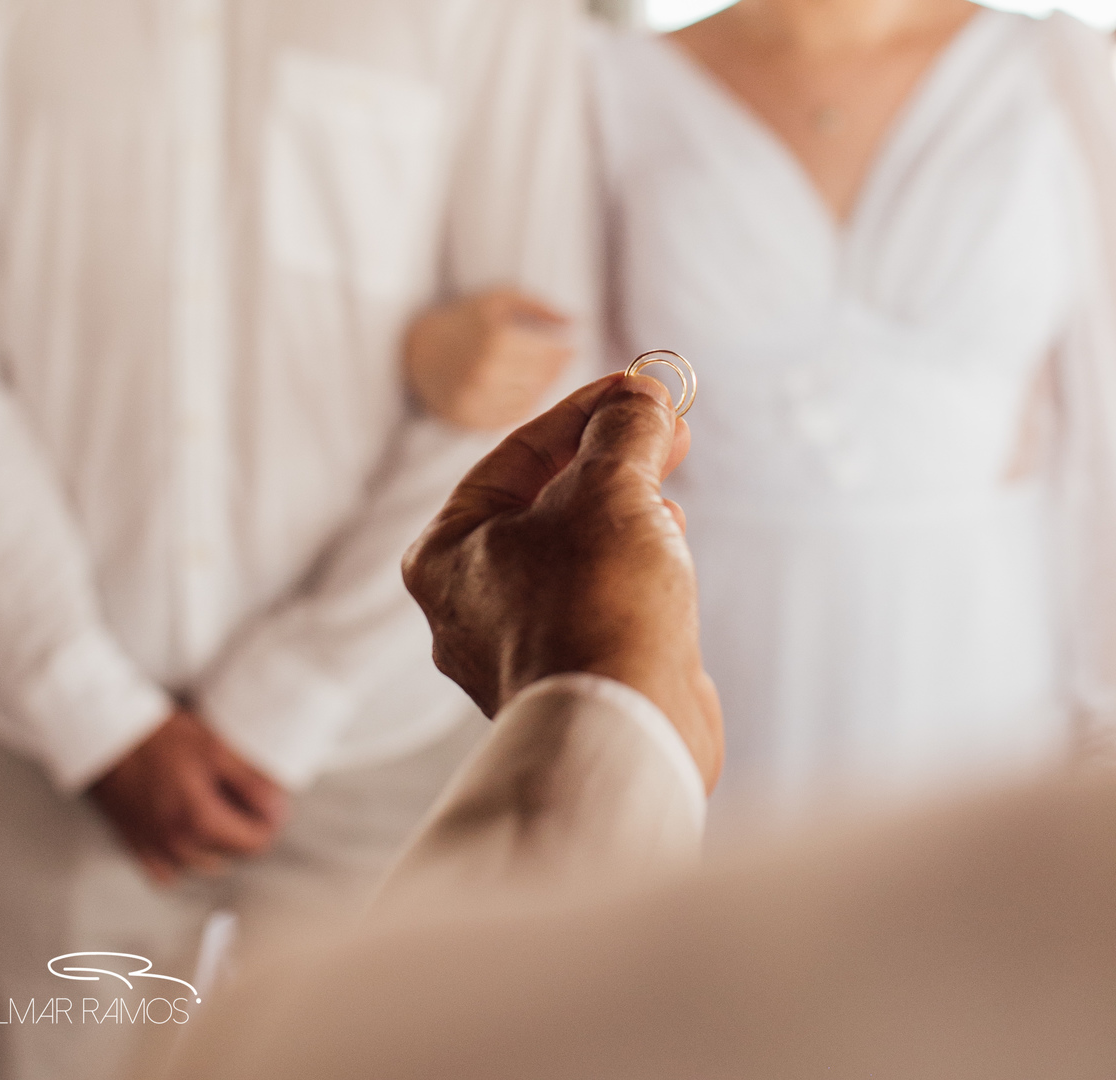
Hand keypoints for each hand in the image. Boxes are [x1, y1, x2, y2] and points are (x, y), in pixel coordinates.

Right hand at [89, 709, 289, 883]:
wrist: (105, 736)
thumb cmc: (160, 737)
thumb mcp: (214, 748)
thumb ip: (251, 782)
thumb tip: (280, 811)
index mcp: (200, 823)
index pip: (256, 843)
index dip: (268, 818)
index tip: (265, 795)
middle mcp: (177, 846)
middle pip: (231, 853)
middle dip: (241, 825)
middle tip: (234, 788)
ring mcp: (154, 851)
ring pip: (203, 861)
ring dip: (214, 838)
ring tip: (209, 800)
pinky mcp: (136, 847)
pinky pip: (170, 867)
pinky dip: (183, 850)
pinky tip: (182, 820)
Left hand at [402, 373, 722, 790]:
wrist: (626, 729)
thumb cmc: (597, 602)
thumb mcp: (611, 485)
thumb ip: (625, 428)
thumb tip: (644, 396)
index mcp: (448, 550)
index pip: (517, 452)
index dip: (586, 409)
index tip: (641, 388)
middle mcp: (470, 601)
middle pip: (546, 500)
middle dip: (612, 458)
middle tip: (666, 427)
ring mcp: (520, 644)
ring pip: (577, 549)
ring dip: (627, 510)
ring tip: (668, 491)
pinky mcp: (571, 675)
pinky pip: (600, 598)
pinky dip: (634, 564)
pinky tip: (669, 546)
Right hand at [404, 289, 574, 429]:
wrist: (417, 351)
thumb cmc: (465, 320)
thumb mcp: (498, 300)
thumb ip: (538, 306)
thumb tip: (577, 322)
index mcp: (494, 338)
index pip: (547, 353)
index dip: (564, 352)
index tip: (572, 348)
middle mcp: (484, 371)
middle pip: (541, 378)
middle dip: (556, 370)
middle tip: (565, 364)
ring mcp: (475, 399)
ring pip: (529, 400)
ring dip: (544, 389)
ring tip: (546, 377)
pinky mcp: (468, 420)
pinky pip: (510, 418)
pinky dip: (525, 406)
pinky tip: (528, 392)